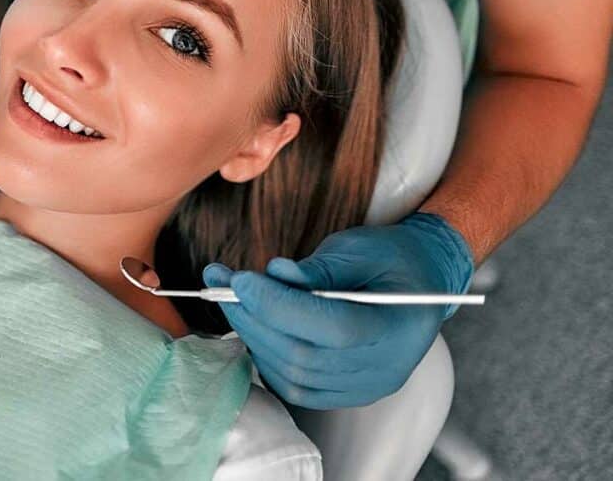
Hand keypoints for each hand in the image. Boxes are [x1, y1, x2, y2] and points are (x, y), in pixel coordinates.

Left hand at [203, 212, 474, 408]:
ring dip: (253, 335)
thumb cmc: (391, 258)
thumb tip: (274, 274)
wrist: (419, 280)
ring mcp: (367, 386)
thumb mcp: (359, 248)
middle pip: (305, 355)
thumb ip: (318, 268)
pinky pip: (298, 387)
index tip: (241, 279)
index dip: (279, 305)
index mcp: (399, 326)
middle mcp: (386, 367)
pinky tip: (254, 325)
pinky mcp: (348, 392)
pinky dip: (267, 357)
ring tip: (231, 298)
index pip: (331, 327)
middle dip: (254, 318)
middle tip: (222, 283)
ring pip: (294, 375)